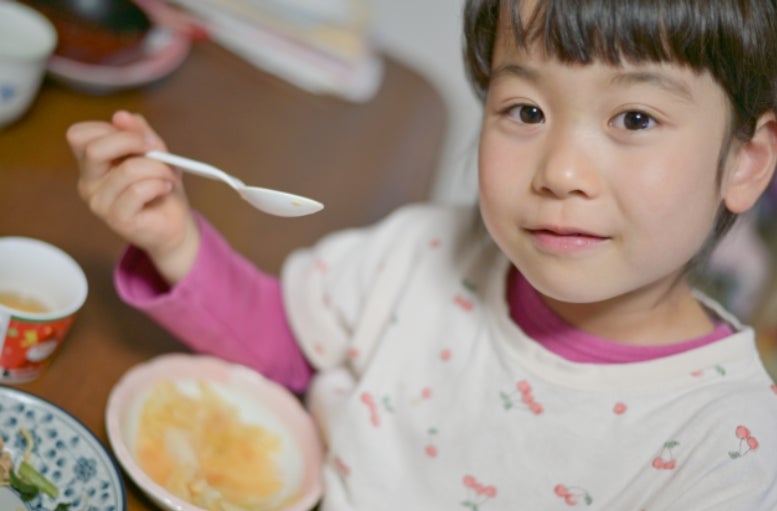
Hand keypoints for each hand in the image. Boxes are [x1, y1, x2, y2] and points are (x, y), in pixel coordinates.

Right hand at [66, 110, 199, 283]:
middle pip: (94, 148)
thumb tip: (121, 116)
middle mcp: (88, 183)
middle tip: (155, 149)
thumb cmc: (161, 187)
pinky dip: (158, 185)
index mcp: (91, 164)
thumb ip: (140, 133)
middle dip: (131, 141)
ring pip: (127, 170)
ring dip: (157, 168)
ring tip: (168, 176)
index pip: (78, 135)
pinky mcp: (116, 219)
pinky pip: (138, 191)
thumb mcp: (154, 153)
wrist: (175, 224)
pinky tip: (165, 189)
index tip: (139, 136)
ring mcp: (99, 203)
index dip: (109, 129)